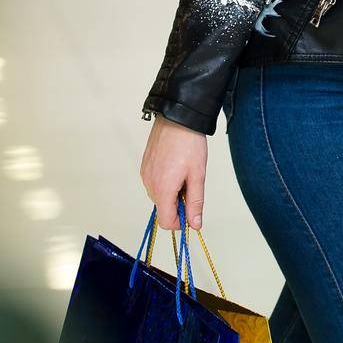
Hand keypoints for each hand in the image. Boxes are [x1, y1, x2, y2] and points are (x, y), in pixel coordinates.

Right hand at [140, 115, 207, 230]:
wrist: (177, 117)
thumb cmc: (189, 144)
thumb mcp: (198, 175)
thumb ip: (195, 202)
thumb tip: (194, 224)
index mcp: (163, 189)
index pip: (166, 222)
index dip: (180, 222)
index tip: (191, 212)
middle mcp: (149, 184)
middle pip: (162, 208)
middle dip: (177, 204)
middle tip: (190, 184)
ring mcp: (145, 175)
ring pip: (158, 196)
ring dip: (171, 192)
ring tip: (183, 172)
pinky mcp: (144, 166)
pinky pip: (154, 183)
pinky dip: (165, 182)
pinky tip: (175, 166)